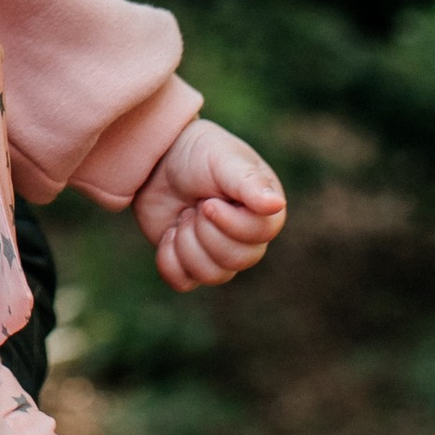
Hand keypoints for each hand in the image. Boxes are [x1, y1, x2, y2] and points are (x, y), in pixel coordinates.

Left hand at [135, 117, 286, 288]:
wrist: (158, 158)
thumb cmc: (198, 152)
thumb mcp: (224, 160)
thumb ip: (248, 182)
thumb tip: (276, 204)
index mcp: (264, 211)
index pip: (259, 235)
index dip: (228, 223)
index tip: (207, 201)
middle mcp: (247, 237)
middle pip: (236, 260)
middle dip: (205, 232)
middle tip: (195, 206)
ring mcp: (218, 252)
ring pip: (211, 275)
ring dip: (187, 243)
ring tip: (183, 216)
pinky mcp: (190, 262)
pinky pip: (183, 282)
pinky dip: (169, 260)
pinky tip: (169, 233)